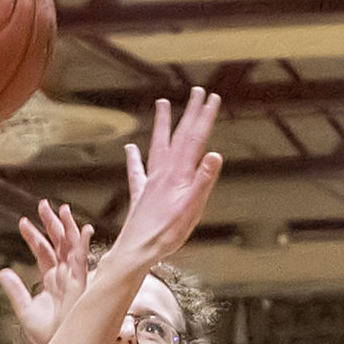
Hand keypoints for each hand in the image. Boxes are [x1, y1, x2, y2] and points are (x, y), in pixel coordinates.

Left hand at [0, 201, 90, 343]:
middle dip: (50, 223)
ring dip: (66, 226)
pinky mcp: (81, 283)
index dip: (33, 236)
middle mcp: (64, 275)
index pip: (43, 251)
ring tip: (60, 209)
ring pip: (71, 246)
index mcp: (51, 279)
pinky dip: (83, 244)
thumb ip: (15, 289)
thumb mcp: (24, 309)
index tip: (23, 222)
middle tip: (42, 205)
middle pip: (58, 243)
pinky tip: (84, 228)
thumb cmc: (46, 335)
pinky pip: (83, 259)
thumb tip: (3, 272)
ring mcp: (73, 277)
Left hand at [114, 91, 223, 265]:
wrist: (137, 251)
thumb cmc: (166, 235)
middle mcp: (163, 173)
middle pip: (179, 137)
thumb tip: (214, 154)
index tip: (212, 98)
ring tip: (162, 104)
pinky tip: (130, 148)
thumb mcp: (192, 209)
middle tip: (197, 92)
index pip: (194, 139)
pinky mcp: (140, 195)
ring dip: (162, 125)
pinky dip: (133, 158)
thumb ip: (203, 181)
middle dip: (189, 113)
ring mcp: (150, 182)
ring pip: (157, 146)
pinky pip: (136, 171)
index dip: (204, 118)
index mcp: (179, 175)